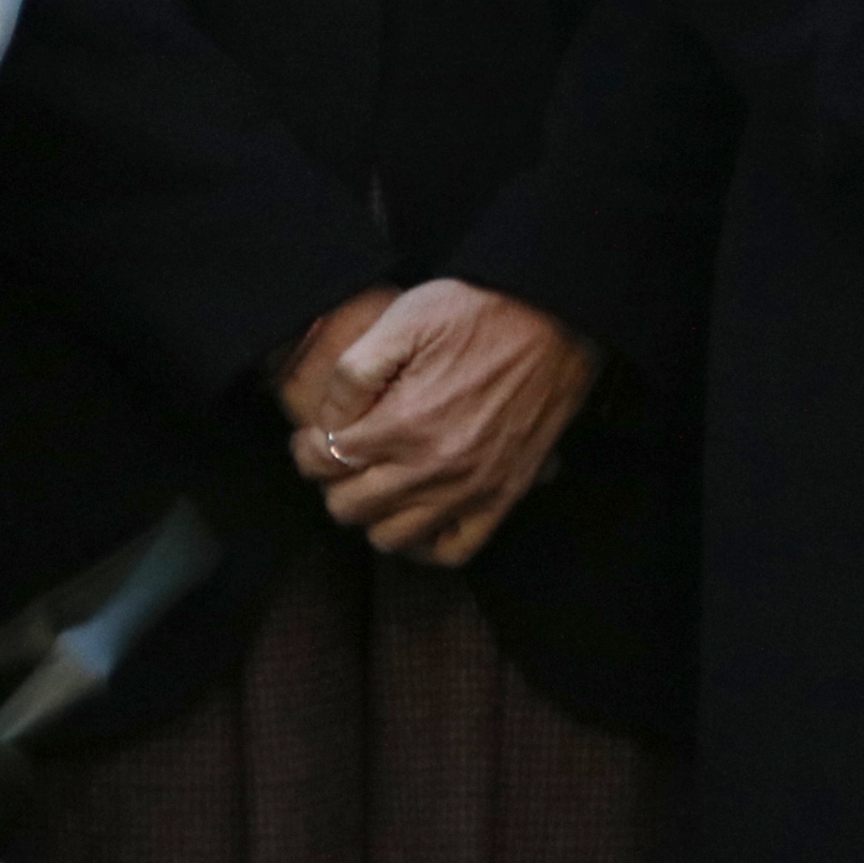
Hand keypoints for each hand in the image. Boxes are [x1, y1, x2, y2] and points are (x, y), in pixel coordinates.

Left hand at [287, 279, 598, 566]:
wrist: (557, 316)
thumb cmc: (480, 311)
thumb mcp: (404, 318)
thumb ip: (353, 373)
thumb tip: (328, 422)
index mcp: (404, 422)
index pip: (324, 461)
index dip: (306, 448)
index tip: (312, 435)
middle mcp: (434, 467)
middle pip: (348, 507)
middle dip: (333, 481)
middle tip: (343, 455)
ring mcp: (471, 488)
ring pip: (391, 538)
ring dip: (372, 514)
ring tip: (376, 482)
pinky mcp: (503, 496)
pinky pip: (452, 551)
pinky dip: (426, 544)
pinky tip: (417, 515)